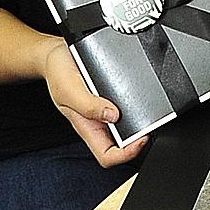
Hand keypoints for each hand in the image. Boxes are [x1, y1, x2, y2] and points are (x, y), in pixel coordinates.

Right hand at [43, 39, 145, 166]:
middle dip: (138, 137)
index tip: (140, 140)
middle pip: (123, 142)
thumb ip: (88, 105)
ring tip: (148, 108)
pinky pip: (129, 103)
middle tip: (151, 123)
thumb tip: (112, 116)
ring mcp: (107, 109)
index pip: (107, 156)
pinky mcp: (114, 95)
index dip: (126, 154)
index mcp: (87, 127)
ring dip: (141, 118)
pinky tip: (141, 91)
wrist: (58, 54)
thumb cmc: (58, 74)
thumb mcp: (68, 90)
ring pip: (129, 123)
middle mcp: (99, 121)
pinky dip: (138, 100)